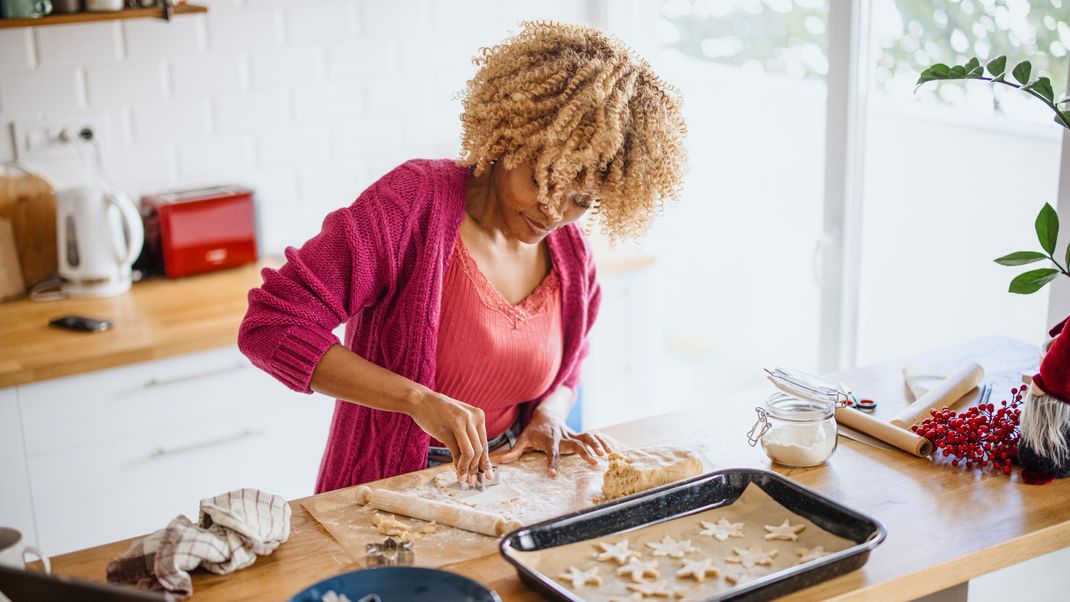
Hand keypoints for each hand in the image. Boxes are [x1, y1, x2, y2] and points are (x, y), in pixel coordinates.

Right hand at [407, 390, 490, 484]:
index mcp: (479, 415)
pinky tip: (457, 472)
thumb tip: (477, 460)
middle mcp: (472, 418)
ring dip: (467, 469)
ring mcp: (460, 424)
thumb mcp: (461, 418)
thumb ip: (470, 435)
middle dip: (477, 468)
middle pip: (479, 450)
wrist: (421, 401)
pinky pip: (457, 453)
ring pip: (470, 453)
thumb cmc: (441, 412)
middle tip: (474, 481)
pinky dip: (458, 465)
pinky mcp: (447, 431)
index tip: (487, 474)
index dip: (485, 461)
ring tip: (465, 480)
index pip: (485, 443)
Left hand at [497, 406, 613, 475]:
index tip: (553, 474)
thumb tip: (501, 462)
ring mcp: (572, 434)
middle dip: (585, 453)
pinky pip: (592, 437)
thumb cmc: (533, 429)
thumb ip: (514, 451)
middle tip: (593, 462)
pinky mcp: (578, 434)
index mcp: (549, 440)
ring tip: (606, 455)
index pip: (551, 452)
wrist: (545, 413)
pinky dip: (602, 442)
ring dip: (597, 445)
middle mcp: (563, 437)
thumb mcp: (522, 438)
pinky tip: (611, 450)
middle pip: (575, 444)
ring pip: (586, 438)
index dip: (552, 463)